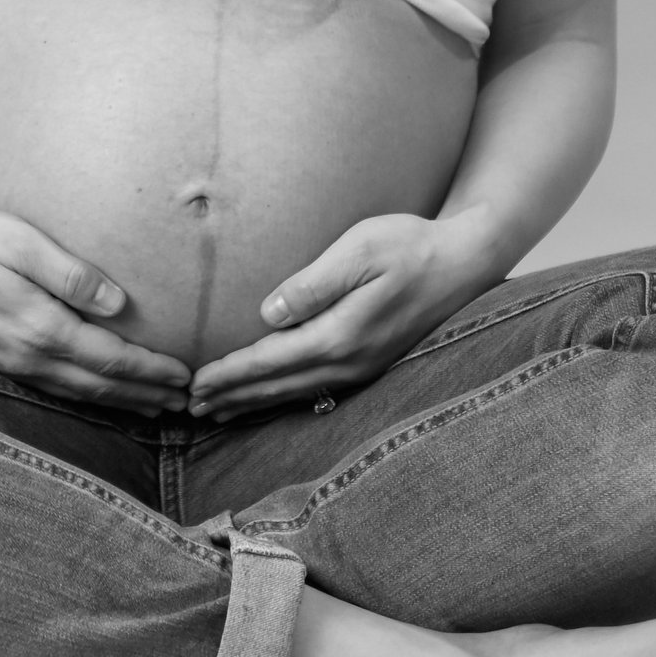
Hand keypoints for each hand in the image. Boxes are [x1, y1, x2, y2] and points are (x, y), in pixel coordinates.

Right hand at [0, 207, 192, 413]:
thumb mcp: (19, 241)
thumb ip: (71, 274)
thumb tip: (119, 304)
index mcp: (40, 327)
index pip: (111, 358)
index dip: (152, 370)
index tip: (187, 374)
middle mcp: (29, 356)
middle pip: (101, 386)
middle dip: (148, 394)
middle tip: (188, 402)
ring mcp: (14, 364)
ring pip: (80, 395)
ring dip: (123, 402)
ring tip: (158, 406)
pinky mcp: (3, 362)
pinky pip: (58, 390)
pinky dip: (91, 398)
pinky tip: (105, 395)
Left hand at [187, 213, 495, 419]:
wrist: (467, 261)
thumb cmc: (411, 245)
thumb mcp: (360, 250)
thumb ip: (313, 284)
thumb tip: (269, 314)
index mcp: (342, 335)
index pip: (270, 361)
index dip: (229, 374)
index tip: (193, 383)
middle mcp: (350, 362)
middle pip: (276, 386)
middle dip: (231, 396)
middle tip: (188, 406)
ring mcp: (362, 368)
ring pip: (295, 392)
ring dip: (252, 402)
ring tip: (216, 411)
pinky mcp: (370, 363)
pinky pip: (314, 389)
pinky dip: (281, 396)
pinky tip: (267, 397)